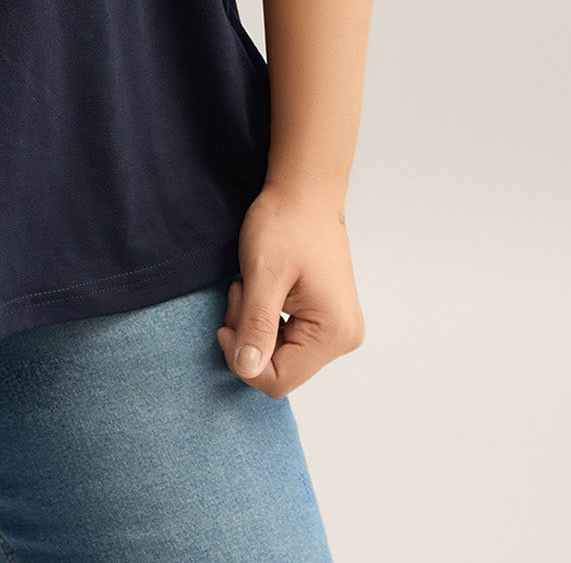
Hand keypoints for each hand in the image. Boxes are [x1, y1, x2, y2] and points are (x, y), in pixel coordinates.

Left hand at [216, 183, 365, 397]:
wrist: (304, 192)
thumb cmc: (286, 224)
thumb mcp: (263, 274)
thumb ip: (256, 326)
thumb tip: (247, 369)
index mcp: (333, 332)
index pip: (278, 379)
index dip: (242, 357)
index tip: (226, 319)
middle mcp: (344, 338)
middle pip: (279, 368)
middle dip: (249, 336)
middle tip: (241, 292)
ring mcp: (338, 329)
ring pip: (281, 354)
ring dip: (255, 325)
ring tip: (251, 286)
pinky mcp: (328, 319)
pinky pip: (288, 339)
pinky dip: (267, 319)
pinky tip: (263, 290)